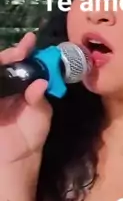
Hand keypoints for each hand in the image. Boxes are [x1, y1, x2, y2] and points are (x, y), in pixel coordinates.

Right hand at [0, 32, 52, 163]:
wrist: (15, 161)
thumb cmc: (29, 137)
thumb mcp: (40, 115)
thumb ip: (38, 98)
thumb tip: (41, 82)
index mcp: (20, 86)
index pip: (20, 63)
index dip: (24, 51)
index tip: (31, 40)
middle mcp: (5, 86)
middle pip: (3, 63)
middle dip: (11, 53)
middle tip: (21, 49)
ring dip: (2, 62)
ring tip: (11, 56)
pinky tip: (2, 70)